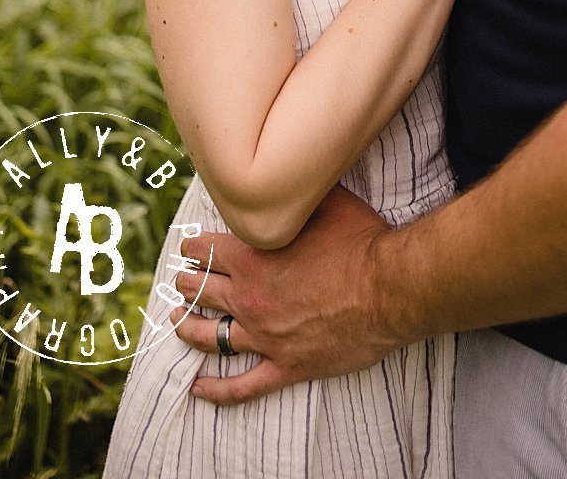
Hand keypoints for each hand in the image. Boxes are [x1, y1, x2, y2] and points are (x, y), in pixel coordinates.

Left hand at [173, 185, 397, 402]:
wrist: (390, 289)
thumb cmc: (361, 241)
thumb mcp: (327, 202)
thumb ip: (299, 195)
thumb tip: (290, 177)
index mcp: (254, 256)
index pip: (207, 250)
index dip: (193, 247)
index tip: (189, 246)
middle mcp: (251, 298)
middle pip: (202, 291)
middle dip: (186, 283)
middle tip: (180, 280)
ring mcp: (266, 337)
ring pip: (211, 337)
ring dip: (188, 328)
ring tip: (176, 321)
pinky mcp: (286, 366)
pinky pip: (242, 386)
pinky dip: (216, 390)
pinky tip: (197, 388)